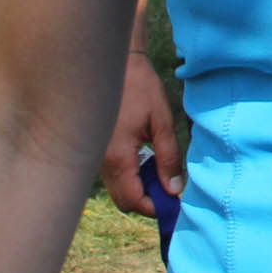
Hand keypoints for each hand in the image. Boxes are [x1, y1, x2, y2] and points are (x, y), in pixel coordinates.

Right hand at [101, 54, 181, 216]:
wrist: (113, 65)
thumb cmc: (140, 89)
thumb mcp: (162, 122)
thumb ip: (168, 158)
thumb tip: (174, 189)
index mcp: (118, 157)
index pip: (134, 200)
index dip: (155, 207)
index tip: (175, 201)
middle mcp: (101, 162)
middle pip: (123, 200)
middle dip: (146, 201)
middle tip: (169, 187)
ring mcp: (95, 158)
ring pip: (116, 189)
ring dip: (138, 188)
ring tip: (158, 170)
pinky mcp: (96, 150)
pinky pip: (112, 175)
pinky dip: (129, 176)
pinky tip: (144, 159)